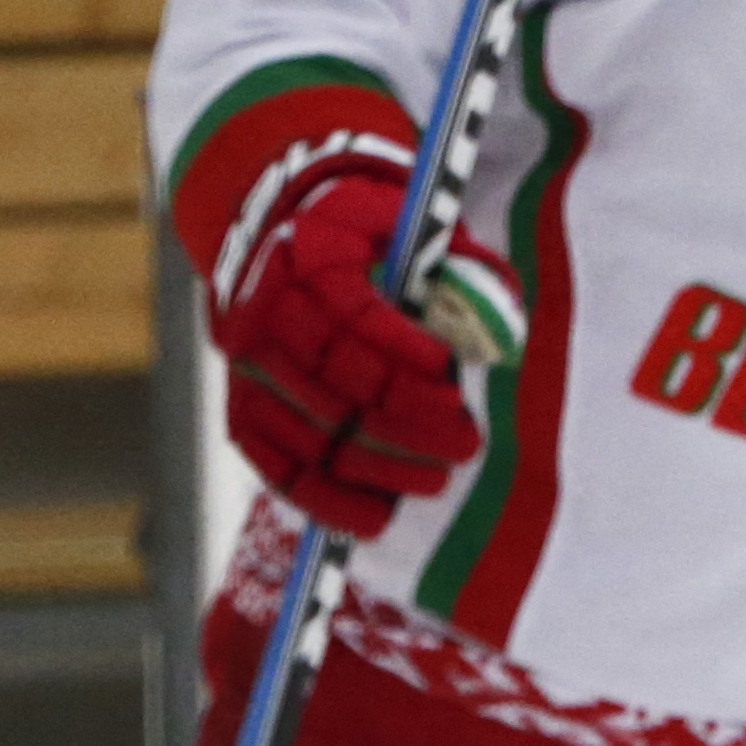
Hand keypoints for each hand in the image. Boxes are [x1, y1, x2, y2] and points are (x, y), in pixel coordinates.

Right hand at [215, 165, 518, 538]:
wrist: (286, 234)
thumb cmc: (372, 233)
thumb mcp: (418, 226)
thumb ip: (467, 270)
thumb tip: (505, 340)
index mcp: (306, 255)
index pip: (354, 319)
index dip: (405, 356)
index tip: (455, 380)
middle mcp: (262, 313)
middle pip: (334, 385)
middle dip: (406, 423)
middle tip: (465, 445)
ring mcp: (244, 367)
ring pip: (307, 433)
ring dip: (377, 468)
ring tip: (436, 478)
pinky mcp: (240, 408)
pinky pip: (274, 466)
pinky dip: (322, 500)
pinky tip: (374, 519)